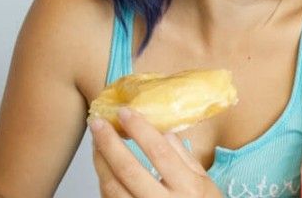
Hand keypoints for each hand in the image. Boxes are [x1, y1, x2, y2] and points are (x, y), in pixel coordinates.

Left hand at [90, 108, 220, 197]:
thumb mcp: (205, 184)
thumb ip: (185, 159)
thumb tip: (164, 133)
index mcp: (189, 188)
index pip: (159, 152)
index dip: (139, 130)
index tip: (124, 112)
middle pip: (128, 170)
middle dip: (108, 143)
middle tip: (97, 123)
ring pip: (112, 189)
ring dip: (99, 163)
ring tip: (96, 144)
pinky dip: (103, 184)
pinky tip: (103, 170)